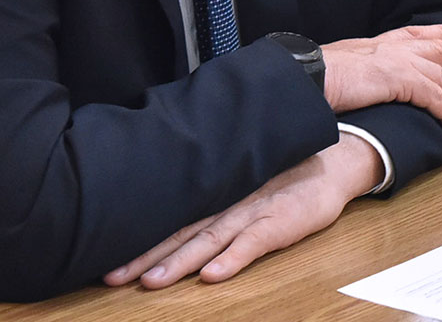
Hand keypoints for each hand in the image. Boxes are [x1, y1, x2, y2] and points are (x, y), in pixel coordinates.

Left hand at [105, 134, 380, 289]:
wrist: (335, 159)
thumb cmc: (287, 172)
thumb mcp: (246, 178)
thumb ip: (215, 193)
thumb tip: (175, 208)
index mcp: (217, 196)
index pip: (171, 220)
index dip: (139, 240)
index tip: (106, 257)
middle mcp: (228, 205)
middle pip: (180, 234)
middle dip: (145, 257)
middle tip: (112, 277)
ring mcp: (253, 214)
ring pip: (209, 241)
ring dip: (180, 262)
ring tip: (153, 282)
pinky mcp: (280, 223)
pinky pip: (253, 244)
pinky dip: (232, 259)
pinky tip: (213, 276)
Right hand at [319, 24, 441, 136]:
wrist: (305, 78)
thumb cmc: (311, 78)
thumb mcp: (336, 68)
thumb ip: (353, 72)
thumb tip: (350, 83)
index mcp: (375, 44)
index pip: (415, 34)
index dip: (440, 33)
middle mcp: (392, 48)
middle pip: (441, 50)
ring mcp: (399, 62)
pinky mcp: (402, 80)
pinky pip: (436, 98)